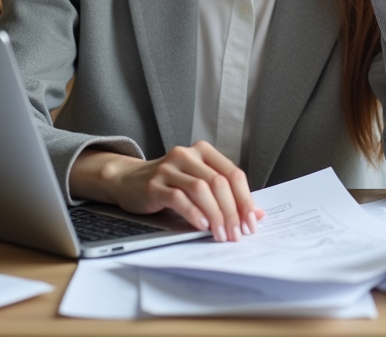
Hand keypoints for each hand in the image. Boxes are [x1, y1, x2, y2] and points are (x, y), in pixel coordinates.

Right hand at [70, 141, 262, 242]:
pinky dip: (193, 213)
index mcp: (204, 152)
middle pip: (219, 182)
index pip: (233, 173)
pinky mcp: (154, 184)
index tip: (251, 222)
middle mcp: (187, 155)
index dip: (245, 199)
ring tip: (220, 234)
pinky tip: (200, 226)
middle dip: (232, 212)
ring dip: (215, 215)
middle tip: (237, 234)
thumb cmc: (168, 184)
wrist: (128, 180)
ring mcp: (169, 168)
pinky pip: (179, 198)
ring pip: (201, 189)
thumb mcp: (198, 184)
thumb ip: (226, 195)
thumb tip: (257, 213)